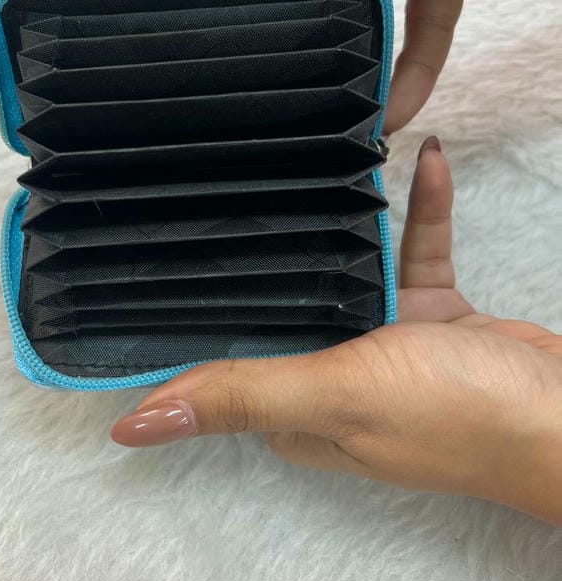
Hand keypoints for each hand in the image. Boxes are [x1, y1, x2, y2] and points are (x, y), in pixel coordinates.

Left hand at [110, 138, 561, 524]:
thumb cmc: (451, 410)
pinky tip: (420, 158)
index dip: (188, 311)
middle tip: (226, 173)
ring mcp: (386, 343)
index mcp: (295, 408)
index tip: (155, 246)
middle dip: (261, 249)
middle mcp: (331, 376)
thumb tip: (129, 428)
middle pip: (279, 305)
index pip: (222, 357)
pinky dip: (418, 211)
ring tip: (313, 153)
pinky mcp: (435, 314)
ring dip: (338, 221)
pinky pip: (413, 252)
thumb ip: (244, 395)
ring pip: (344, 270)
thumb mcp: (338, 395)